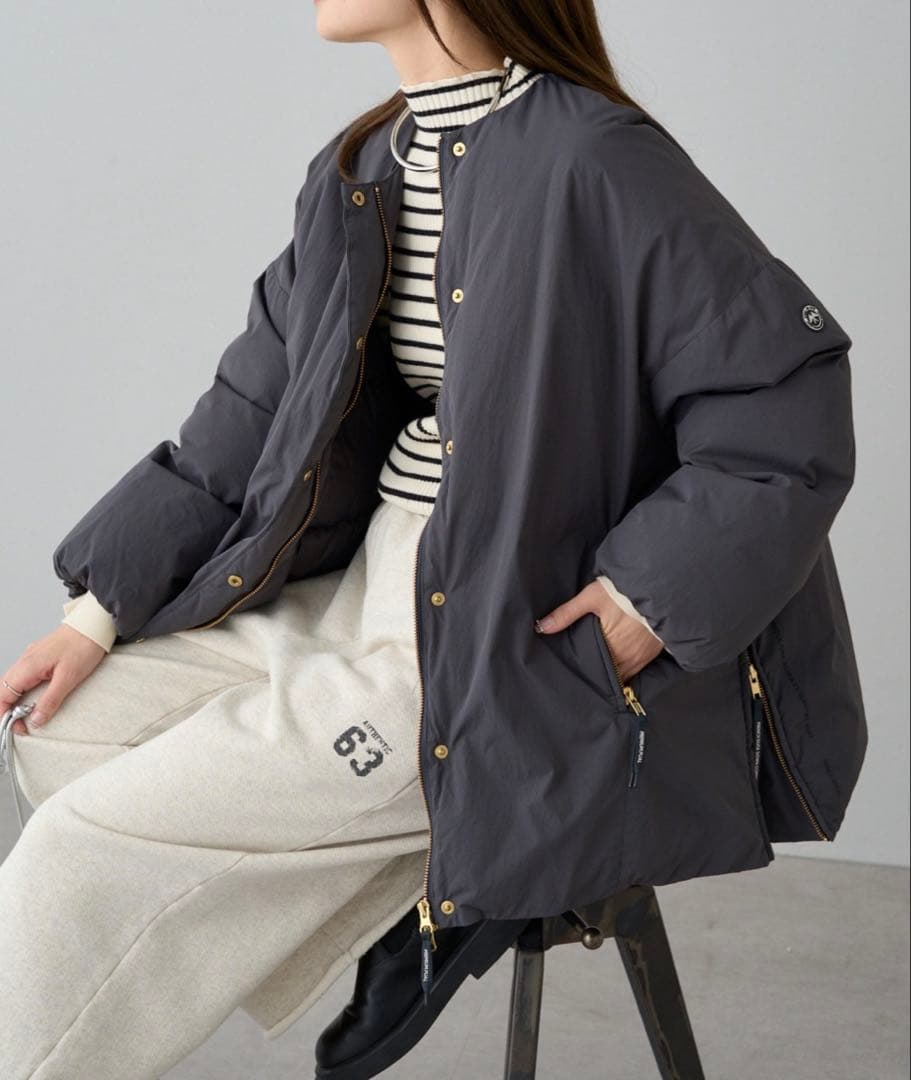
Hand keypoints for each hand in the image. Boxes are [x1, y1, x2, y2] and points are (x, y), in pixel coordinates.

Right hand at [2, 625, 107, 734]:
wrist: (93, 625)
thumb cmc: (83, 646)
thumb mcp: (68, 678)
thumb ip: (50, 700)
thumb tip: (36, 720)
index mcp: (27, 667)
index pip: (2, 696)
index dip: (5, 715)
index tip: (18, 728)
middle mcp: (24, 661)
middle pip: (4, 690)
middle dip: (9, 710)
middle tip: (23, 725)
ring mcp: (31, 657)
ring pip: (14, 683)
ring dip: (17, 700)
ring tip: (29, 714)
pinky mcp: (40, 656)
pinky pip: (24, 676)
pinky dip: (25, 690)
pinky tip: (37, 697)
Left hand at [534, 580, 663, 685]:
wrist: (657, 587)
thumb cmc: (622, 591)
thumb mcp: (591, 597)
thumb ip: (566, 614)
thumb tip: (542, 627)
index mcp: (610, 646)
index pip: (593, 667)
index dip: (584, 670)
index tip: (575, 670)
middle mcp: (626, 657)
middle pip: (608, 673)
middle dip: (597, 673)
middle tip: (584, 670)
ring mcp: (641, 657)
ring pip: (622, 674)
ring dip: (612, 672)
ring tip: (599, 669)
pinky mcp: (651, 653)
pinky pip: (636, 670)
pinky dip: (626, 668)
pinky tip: (618, 663)